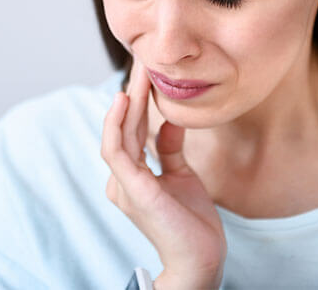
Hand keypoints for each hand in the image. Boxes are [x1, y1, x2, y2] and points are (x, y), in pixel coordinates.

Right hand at [101, 57, 226, 288]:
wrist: (200, 257)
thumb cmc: (189, 219)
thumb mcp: (180, 174)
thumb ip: (169, 149)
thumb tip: (169, 121)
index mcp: (132, 175)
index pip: (132, 130)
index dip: (139, 101)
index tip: (148, 73)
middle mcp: (122, 178)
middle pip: (124, 126)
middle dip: (134, 92)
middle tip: (141, 60)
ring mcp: (124, 185)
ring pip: (118, 134)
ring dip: (127, 101)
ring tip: (136, 73)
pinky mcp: (133, 190)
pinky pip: (117, 151)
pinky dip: (117, 125)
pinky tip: (126, 100)